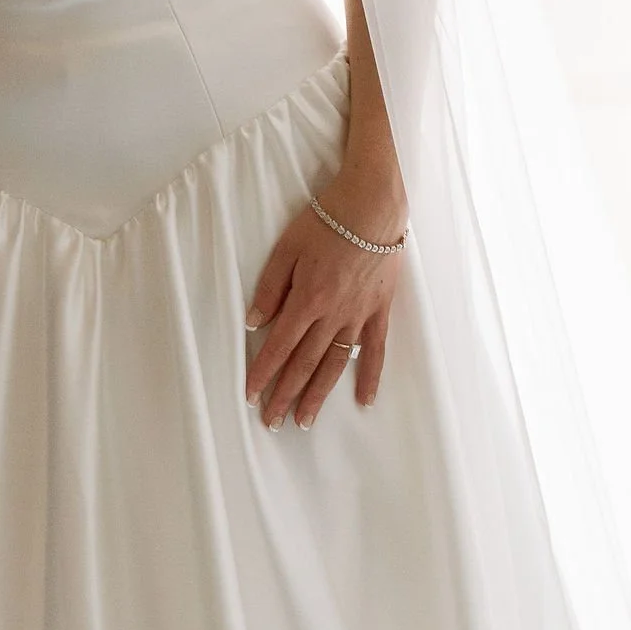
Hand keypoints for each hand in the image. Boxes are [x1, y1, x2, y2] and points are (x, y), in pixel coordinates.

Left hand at [244, 174, 401, 429]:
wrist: (373, 207)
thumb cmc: (327, 221)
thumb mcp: (287, 247)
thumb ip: (270, 286)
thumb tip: (254, 322)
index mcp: (307, 300)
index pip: (279, 346)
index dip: (263, 372)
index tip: (250, 395)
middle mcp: (333, 315)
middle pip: (305, 363)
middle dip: (285, 394)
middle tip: (272, 422)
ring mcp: (359, 317)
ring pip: (335, 365)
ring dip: (318, 395)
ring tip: (304, 420)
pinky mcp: (380, 312)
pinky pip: (376, 352)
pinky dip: (369, 378)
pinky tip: (363, 401)